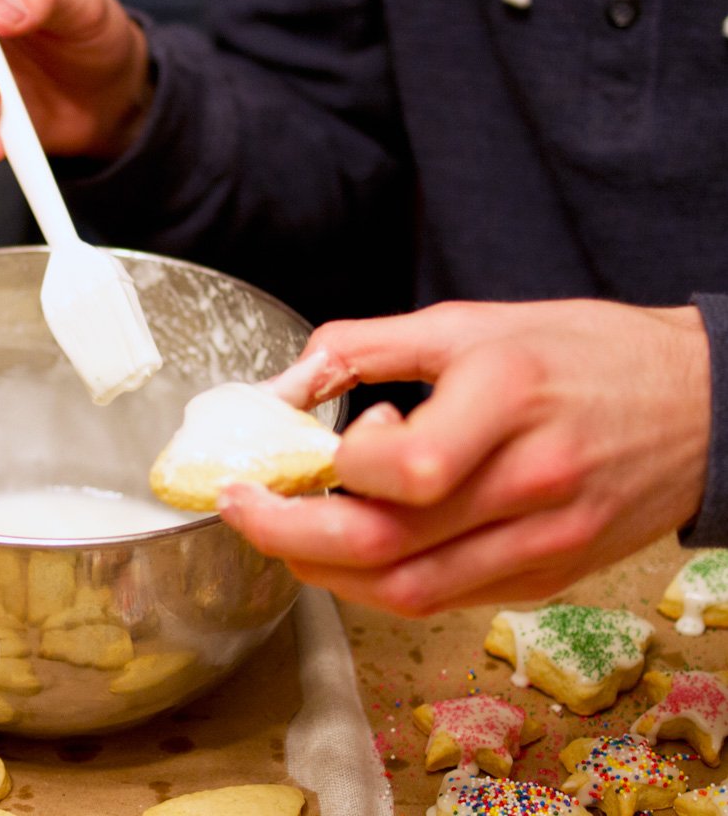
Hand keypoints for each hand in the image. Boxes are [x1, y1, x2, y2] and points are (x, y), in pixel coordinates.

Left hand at [218, 300, 710, 615]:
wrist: (700, 406)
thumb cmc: (583, 354)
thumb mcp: (470, 322)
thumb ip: (365, 345)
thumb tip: (281, 383)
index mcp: (509, 402)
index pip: (406, 470)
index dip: (340, 465)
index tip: (307, 443)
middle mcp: (530, 484)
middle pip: (388, 547)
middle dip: (288, 536)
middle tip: (238, 506)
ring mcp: (543, 542)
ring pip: (408, 590)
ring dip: (323, 570)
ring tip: (281, 530)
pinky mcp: (546, 576)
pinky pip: (443, 597)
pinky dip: (380, 581)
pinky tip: (351, 546)